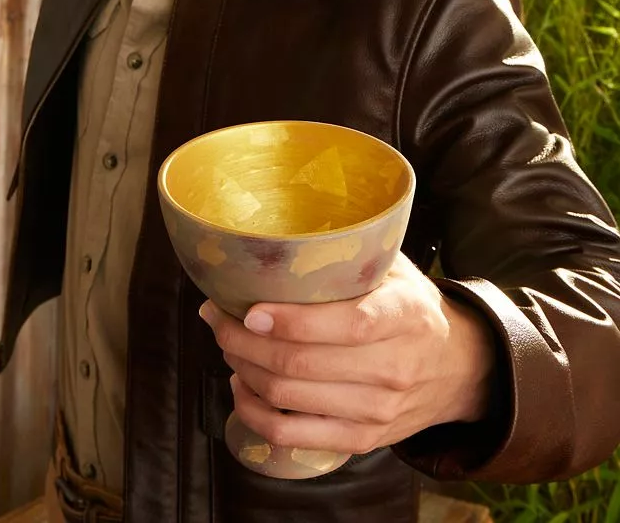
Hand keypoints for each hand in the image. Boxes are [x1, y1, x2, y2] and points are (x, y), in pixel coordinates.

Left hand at [200, 252, 496, 455]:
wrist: (458, 367)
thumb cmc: (409, 306)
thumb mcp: (393, 268)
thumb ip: (348, 253)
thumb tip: (278, 235)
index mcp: (403, 315)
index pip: (347, 324)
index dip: (291, 320)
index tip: (250, 309)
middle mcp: (393, 367)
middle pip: (301, 364)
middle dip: (243, 340)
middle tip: (217, 316)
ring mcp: (378, 410)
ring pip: (288, 398)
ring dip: (242, 369)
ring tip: (225, 342)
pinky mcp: (362, 440)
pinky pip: (293, 436)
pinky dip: (254, 412)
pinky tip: (240, 386)